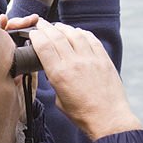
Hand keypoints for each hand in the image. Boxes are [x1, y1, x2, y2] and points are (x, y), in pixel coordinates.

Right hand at [29, 19, 141, 139]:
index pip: (44, 46)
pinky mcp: (104, 59)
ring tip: (58, 27)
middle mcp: (75, 63)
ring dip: (63, 28)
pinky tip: (77, 33)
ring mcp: (91, 59)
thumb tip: (53, 70)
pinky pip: (91, 39)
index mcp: (60, 74)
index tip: (33, 33)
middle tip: (41, 24)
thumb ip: (55, 81)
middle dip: (46, 27)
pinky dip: (82, 33)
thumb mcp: (59, 100)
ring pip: (74, 33)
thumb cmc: (84, 114)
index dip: (36, 35)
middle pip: (56, 36)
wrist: (109, 119)